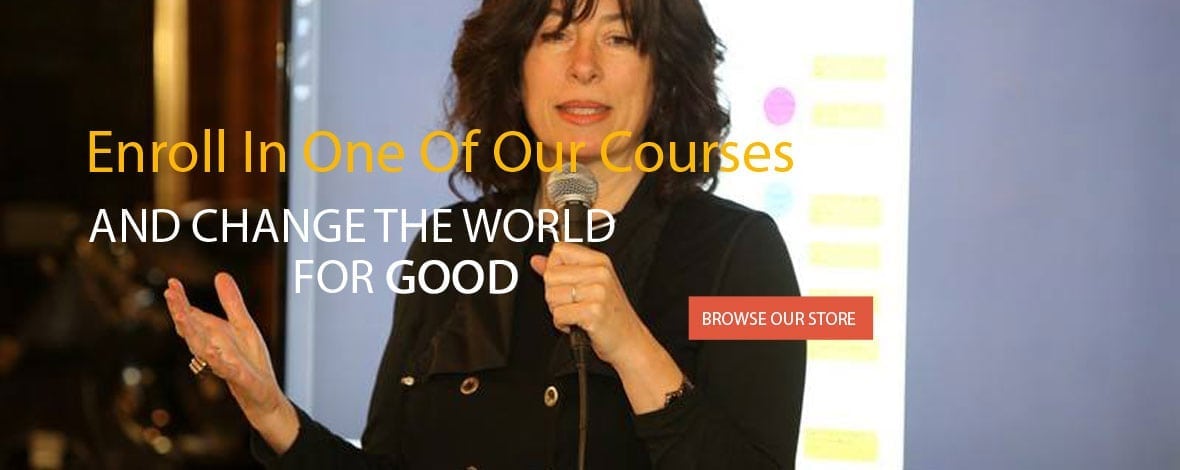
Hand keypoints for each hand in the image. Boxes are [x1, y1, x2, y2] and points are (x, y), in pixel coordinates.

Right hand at [163, 273, 297, 453]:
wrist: (263, 396)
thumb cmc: (251, 362)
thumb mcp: (243, 326)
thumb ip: (231, 303)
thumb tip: (219, 274)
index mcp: (212, 337)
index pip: (192, 318)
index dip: (181, 302)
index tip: (171, 283)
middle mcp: (211, 350)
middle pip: (191, 330)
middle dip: (180, 313)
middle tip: (170, 294)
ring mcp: (223, 365)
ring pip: (202, 349)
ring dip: (192, 333)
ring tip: (182, 316)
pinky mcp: (238, 378)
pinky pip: (225, 368)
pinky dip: (218, 361)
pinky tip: (211, 351)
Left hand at [529, 242, 650, 365]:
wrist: (629, 340)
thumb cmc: (610, 314)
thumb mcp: (589, 285)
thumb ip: (561, 270)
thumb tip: (536, 261)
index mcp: (599, 261)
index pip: (559, 251)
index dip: (555, 269)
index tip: (567, 283)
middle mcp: (600, 273)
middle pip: (551, 275)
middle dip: (554, 294)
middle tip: (573, 304)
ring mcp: (598, 292)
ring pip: (552, 296)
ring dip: (558, 311)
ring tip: (577, 314)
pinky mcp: (593, 312)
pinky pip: (559, 314)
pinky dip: (562, 324)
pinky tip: (577, 324)